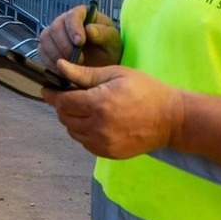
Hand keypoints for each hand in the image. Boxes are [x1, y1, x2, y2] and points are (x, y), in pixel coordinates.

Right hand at [38, 5, 120, 67]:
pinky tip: (62, 69)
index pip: (73, 16)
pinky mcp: (46, 47)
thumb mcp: (112, 41)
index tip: (80, 42)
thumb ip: (104, 34)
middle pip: (56, 27)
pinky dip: (50, 62)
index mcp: (82, 14)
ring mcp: (53, 34)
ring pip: (46, 39)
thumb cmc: (107, 48)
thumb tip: (90, 29)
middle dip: (65, 45)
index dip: (74, 28)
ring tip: (72, 66)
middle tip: (78, 59)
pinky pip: (41, 52)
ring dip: (57, 54)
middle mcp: (64, 21)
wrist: (101, 63)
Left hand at [41, 62, 185, 158]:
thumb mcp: (116, 74)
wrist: (172, 119)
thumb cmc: (146, 91)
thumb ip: (84, 74)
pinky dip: (83, 132)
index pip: (62, 102)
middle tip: (71, 95)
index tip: (48, 89)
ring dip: (72, 119)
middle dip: (63, 105)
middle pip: (64, 117)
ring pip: (72, 131)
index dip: (52, 94)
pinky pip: (84, 142)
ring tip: (85, 108)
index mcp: (99, 104)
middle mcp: (98, 126)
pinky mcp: (108, 153)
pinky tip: (94, 121)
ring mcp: (103, 143)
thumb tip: (58, 66)